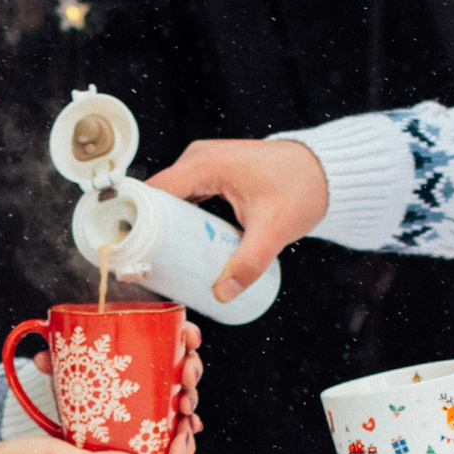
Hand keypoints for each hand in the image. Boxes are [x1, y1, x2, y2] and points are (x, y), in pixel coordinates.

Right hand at [147, 138, 328, 303]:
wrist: (325, 172)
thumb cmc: (302, 186)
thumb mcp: (273, 229)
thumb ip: (249, 262)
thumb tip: (224, 293)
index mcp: (204, 163)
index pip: (153, 192)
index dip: (135, 220)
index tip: (128, 249)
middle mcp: (198, 159)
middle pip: (157, 198)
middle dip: (147, 230)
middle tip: (143, 264)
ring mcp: (204, 166)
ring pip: (170, 200)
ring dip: (162, 228)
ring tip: (156, 260)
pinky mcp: (212, 177)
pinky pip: (185, 200)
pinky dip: (179, 222)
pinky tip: (178, 246)